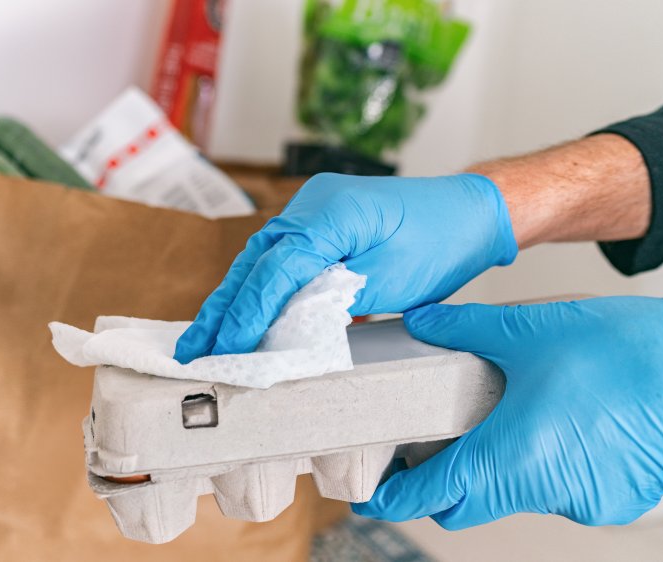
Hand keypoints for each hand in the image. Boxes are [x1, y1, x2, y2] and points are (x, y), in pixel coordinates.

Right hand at [173, 173, 516, 362]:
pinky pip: (278, 259)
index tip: (226, 348)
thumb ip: (331, 298)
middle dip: (222, 309)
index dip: (247, 312)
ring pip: (259, 262)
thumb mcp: (388, 280)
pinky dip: (257, 290)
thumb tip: (284, 323)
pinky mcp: (318, 225)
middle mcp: (311, 205)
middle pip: (253, 263)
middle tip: (192, 350)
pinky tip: (237, 315)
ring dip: (232, 301)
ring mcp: (311, 211)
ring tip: (203, 339)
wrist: (470, 213)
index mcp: (329, 212)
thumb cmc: (440, 243)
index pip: (275, 270)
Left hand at [354, 298, 662, 528]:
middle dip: (440, 484)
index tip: (369, 495)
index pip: (429, 498)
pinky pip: (561, 490)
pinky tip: (553, 426)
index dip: (392, 499)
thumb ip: (464, 329)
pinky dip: (544, 466)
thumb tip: (422, 321)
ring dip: (498, 467)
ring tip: (499, 419)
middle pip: (467, 505)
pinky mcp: (613, 499)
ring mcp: (582, 501)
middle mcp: (542, 492)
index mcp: (508, 459)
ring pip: (515, 495)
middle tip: (425, 447)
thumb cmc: (628, 355)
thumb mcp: (528, 330)